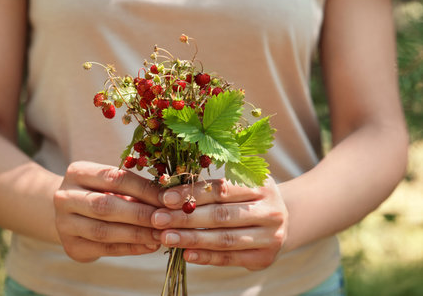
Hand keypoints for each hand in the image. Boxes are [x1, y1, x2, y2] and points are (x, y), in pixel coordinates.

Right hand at [54, 161, 162, 261]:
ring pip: (104, 231)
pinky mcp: (71, 246)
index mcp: (78, 172)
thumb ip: (136, 187)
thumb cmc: (102, 192)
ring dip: (137, 234)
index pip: (115, 179)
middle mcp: (65, 197)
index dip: (145, 189)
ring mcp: (64, 224)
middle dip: (141, 214)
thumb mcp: (113, 183)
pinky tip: (150, 245)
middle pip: (106, 206)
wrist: (70, 212)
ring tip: (161, 235)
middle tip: (167, 219)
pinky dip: (131, 248)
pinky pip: (105, 249)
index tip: (170, 198)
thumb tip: (172, 197)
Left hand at [152, 176, 287, 269]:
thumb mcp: (240, 183)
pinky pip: (230, 258)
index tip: (165, 198)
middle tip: (158, 219)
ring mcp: (270, 237)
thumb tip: (170, 192)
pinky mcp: (264, 258)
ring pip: (224, 239)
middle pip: (221, 215)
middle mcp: (270, 210)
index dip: (192, 194)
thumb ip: (212, 185)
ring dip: (191, 239)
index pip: (222, 189)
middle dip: (185, 217)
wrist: (284, 219)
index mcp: (262, 185)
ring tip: (166, 237)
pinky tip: (186, 254)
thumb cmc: (250, 197)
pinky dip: (206, 257)